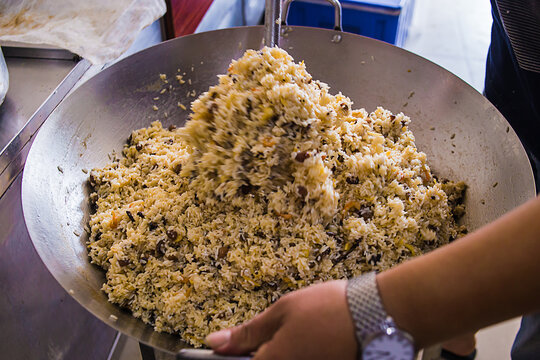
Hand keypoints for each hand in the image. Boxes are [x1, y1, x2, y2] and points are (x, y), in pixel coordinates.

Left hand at [205, 280, 356, 359]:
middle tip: (275, 338)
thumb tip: (215, 342)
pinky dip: (301, 353)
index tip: (230, 350)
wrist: (377, 314)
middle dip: (262, 353)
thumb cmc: (330, 308)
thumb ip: (247, 332)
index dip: (233, 357)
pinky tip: (312, 342)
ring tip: (299, 336)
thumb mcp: (283, 310)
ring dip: (282, 354)